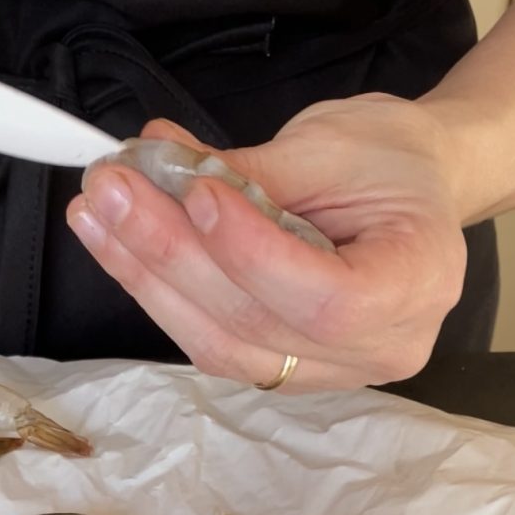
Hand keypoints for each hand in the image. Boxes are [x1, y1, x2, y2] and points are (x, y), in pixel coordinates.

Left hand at [66, 95, 468, 391]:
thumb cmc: (390, 158)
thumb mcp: (336, 144)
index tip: (194, 191)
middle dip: (169, 254)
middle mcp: (375, 349)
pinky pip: (209, 342)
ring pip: (218, 344)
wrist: (410, 187)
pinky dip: (158, 293)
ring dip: (146, 278)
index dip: (250, 252)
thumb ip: (254, 171)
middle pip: (254, 323)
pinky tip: (120, 246)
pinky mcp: (278, 367)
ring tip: (97, 216)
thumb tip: (164, 169)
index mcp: (417, 287)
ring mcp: (323, 370)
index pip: (326, 299)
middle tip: (110, 191)